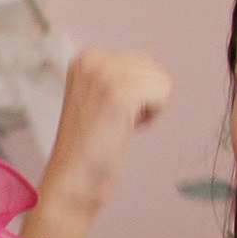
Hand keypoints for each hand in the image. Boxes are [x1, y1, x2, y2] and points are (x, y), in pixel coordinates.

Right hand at [25, 50, 172, 237]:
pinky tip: (129, 128)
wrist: (72, 179)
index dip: (135, 92)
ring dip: (149, 108)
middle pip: (153, 67)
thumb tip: (153, 64)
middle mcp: (93, 61)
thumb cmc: (89, 145)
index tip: (109, 112)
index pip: (141, 61)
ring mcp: (105, 75)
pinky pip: (164, 93)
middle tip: (115, 121)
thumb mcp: (97, 95)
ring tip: (120, 125)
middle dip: (144, 97)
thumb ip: (119, 74)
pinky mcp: (120, 93)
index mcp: (85, 58)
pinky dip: (154, 115)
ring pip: (162, 80)